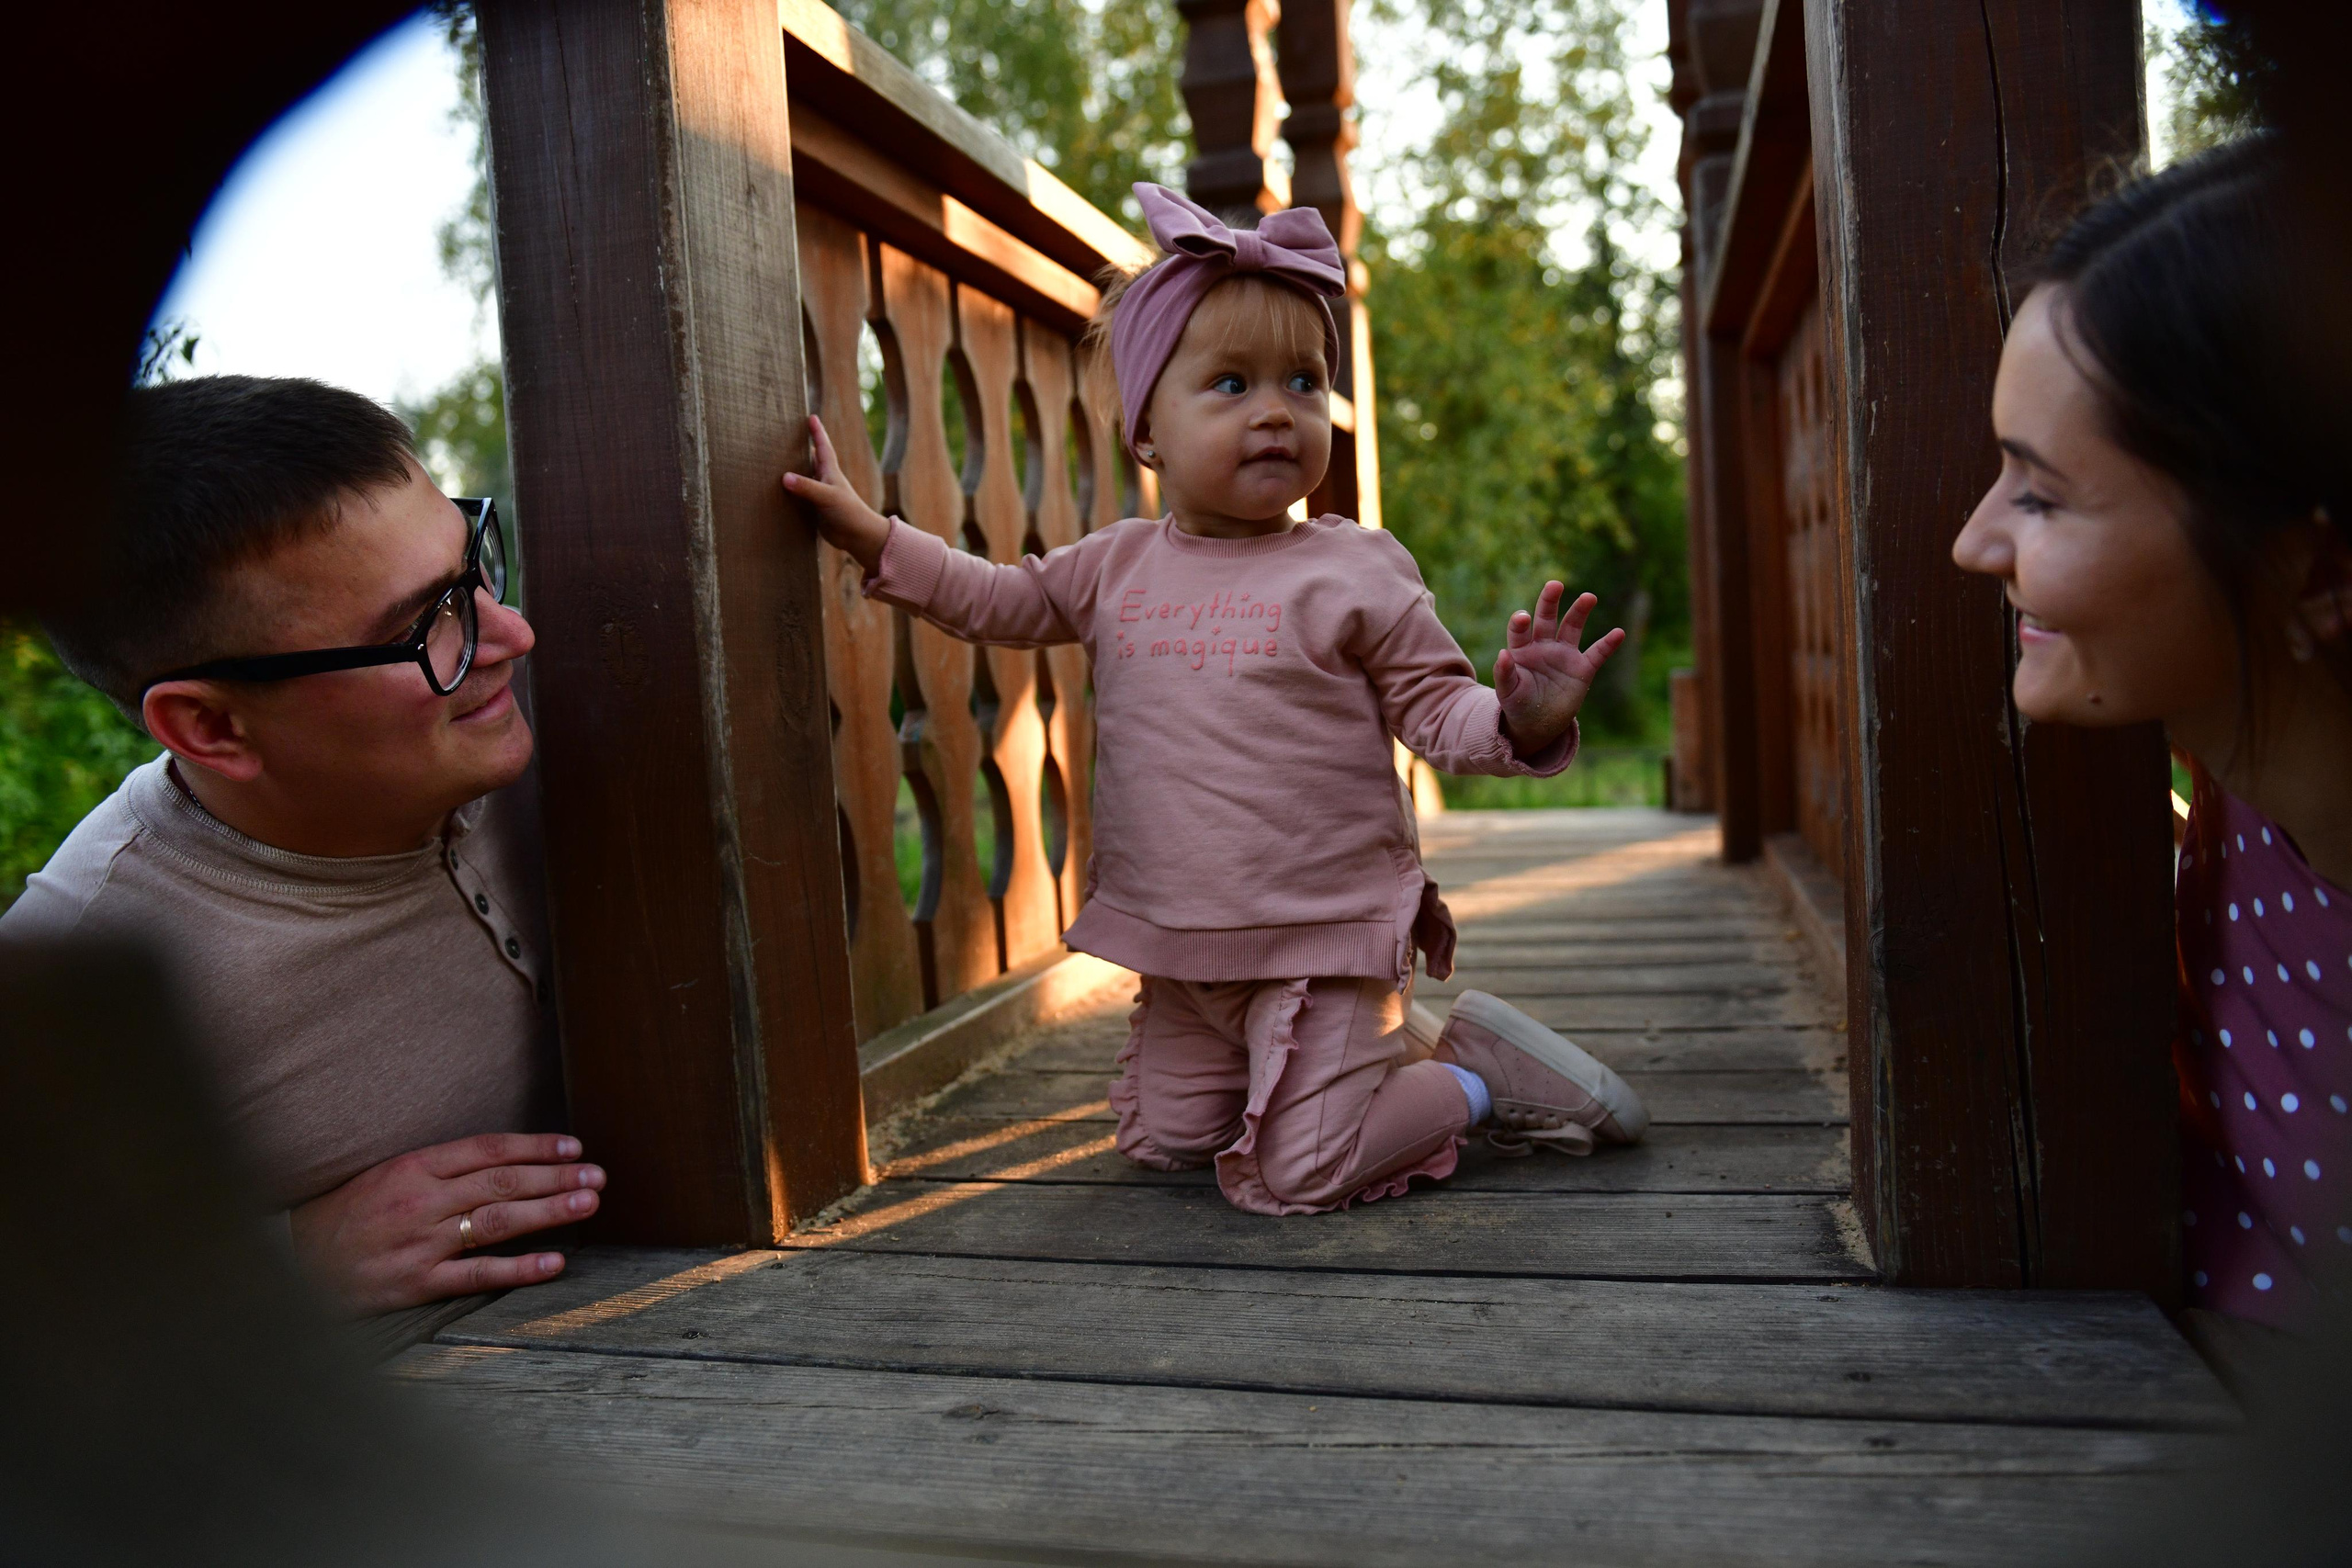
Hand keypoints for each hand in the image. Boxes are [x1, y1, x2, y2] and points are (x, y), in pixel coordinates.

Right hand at [287, 1133, 603, 1316]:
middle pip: (502, 1182)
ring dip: (548, 1211)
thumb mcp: (385, 1174)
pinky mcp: (415, 1283)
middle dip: (556, 1176)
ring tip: (588, 1203)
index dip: (535, 1146)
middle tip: (597, 1175)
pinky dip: (518, 1269)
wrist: (288, 1261)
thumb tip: (502, 1162)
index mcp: (413, 1167)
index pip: (487, 1149)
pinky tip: (554, 1263)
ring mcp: (420, 1243)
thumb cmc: (343, 1215)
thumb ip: (438, 1169)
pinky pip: (476, 1274)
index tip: (573, 1145)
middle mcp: (421, 1200)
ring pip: (497, 1222)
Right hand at [781, 415, 893, 570]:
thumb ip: (807, 487)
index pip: (822, 446)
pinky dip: (789, 493)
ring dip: (792, 471)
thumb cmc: (849, 512)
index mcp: (830, 471)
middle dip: (800, 448)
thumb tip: (784, 477)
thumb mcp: (827, 496)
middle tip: (787, 435)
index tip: (811, 416)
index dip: (817, 432)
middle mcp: (824, 480)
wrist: (858, 536)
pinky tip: (777, 492)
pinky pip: (798, 497)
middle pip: (810, 459)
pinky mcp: (814, 509)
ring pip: (803, 478)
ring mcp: (819, 494)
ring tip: (776, 461)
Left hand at [1494, 581, 1623, 755]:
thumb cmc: (1518, 703)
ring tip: (1588, 597)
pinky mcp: (1582, 669)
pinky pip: (1597, 653)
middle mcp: (1543, 646)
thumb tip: (1502, 654)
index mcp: (1521, 649)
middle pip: (1546, 618)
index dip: (1521, 622)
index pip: (1520, 630)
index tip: (1523, 617)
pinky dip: (1608, 644)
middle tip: (1555, 585)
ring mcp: (1564, 655)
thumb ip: (1504, 673)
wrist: (1538, 723)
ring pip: (1572, 627)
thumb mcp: (1508, 691)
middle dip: (1550, 601)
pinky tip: (1619, 633)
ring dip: (1579, 611)